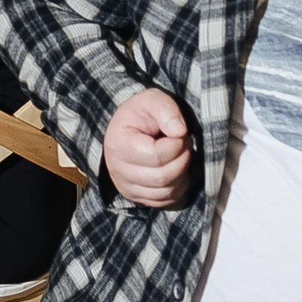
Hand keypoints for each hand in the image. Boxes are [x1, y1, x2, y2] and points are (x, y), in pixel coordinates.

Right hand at [104, 87, 192, 205]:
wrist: (126, 130)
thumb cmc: (140, 114)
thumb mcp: (152, 100)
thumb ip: (166, 110)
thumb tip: (180, 132)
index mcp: (119, 145)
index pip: (156, 156)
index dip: (177, 144)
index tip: (179, 131)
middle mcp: (118, 171)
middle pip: (163, 177)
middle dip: (182, 158)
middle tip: (183, 142)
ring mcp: (127, 188)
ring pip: (167, 191)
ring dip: (182, 172)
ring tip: (179, 154)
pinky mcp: (137, 198)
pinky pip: (167, 201)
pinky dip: (178, 186)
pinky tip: (175, 167)